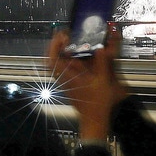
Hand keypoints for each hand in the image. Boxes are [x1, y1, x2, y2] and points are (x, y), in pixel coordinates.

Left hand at [46, 25, 128, 141]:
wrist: (95, 120)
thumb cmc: (98, 103)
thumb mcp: (104, 81)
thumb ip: (102, 63)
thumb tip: (100, 48)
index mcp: (70, 76)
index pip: (53, 60)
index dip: (54, 46)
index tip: (61, 36)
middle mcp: (64, 78)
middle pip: (51, 60)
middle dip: (55, 45)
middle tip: (64, 35)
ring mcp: (65, 82)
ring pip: (55, 65)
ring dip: (59, 52)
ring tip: (68, 42)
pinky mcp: (69, 85)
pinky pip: (62, 69)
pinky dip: (65, 60)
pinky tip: (75, 56)